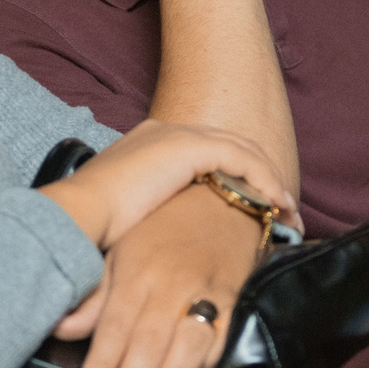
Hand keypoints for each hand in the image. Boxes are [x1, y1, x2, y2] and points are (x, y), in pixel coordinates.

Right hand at [41, 118, 294, 248]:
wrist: (81, 213)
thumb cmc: (96, 224)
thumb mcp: (130, 214)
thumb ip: (154, 213)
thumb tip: (171, 237)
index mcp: (151, 142)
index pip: (206, 152)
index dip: (235, 176)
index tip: (253, 206)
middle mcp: (167, 131)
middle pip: (230, 146)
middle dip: (259, 177)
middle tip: (281, 207)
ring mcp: (179, 136)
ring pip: (243, 152)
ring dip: (269, 182)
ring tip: (287, 211)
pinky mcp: (192, 148)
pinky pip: (244, 161)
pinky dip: (264, 182)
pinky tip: (276, 206)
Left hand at [53, 183, 262, 367]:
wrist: (225, 195)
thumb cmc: (165, 225)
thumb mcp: (122, 248)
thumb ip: (95, 294)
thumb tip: (62, 329)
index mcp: (139, 269)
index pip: (115, 326)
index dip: (101, 367)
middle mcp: (172, 282)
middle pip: (148, 344)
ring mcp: (208, 291)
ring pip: (187, 347)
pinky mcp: (237, 299)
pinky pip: (224, 341)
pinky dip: (208, 367)